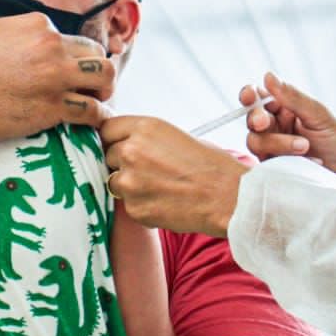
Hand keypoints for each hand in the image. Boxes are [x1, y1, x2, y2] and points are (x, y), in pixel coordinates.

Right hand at [0, 15, 114, 146]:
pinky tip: (94, 123)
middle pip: (96, 55)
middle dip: (98, 73)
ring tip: (97, 102)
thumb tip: (38, 36)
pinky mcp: (53, 107)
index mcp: (38, 26)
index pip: (75, 40)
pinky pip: (92, 110)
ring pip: (105, 78)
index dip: (75, 59)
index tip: (69, 75)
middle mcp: (50, 46)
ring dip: (104, 92)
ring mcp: (54, 76)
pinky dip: (98, 118)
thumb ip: (21, 32)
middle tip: (92, 89)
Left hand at [100, 116, 248, 235]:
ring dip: (129, 185)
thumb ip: (145, 138)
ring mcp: (130, 181)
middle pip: (108, 155)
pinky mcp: (134, 208)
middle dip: (122, 163)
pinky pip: (126, 205)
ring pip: (113, 181)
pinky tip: (164, 202)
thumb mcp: (175, 136)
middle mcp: (132, 151)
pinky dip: (140, 205)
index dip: (113, 139)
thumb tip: (122, 143)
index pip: (106, 129)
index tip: (120, 146)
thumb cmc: (211, 166)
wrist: (229, 197)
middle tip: (148, 171)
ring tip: (158, 187)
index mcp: (144, 127)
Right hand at [244, 72, 335, 185]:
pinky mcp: (273, 168)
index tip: (250, 96)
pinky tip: (305, 161)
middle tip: (263, 122)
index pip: (259, 98)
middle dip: (256, 119)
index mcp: (285, 109)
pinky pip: (263, 162)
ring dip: (278, 143)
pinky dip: (283, 159)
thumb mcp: (319, 115)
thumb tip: (268, 76)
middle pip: (252, 120)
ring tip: (304, 147)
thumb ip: (293, 97)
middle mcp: (276, 127)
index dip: (249, 95)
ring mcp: (273, 149)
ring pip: (255, 141)